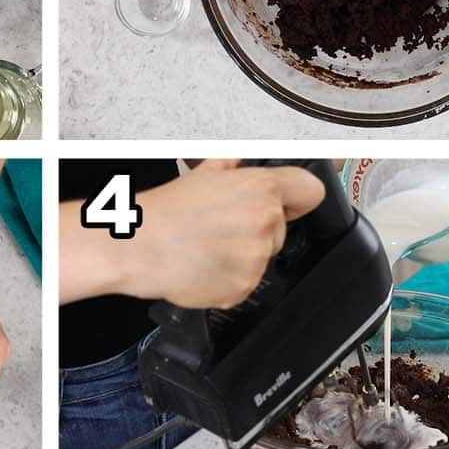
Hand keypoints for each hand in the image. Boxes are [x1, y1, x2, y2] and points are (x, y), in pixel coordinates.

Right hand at [121, 161, 326, 308]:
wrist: (139, 246)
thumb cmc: (165, 213)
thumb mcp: (203, 172)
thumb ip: (234, 167)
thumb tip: (245, 161)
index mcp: (261, 189)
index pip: (310, 191)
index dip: (297, 198)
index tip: (290, 205)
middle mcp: (265, 222)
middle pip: (279, 231)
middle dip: (255, 232)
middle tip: (220, 230)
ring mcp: (256, 258)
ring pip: (260, 260)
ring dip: (239, 258)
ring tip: (206, 249)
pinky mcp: (243, 287)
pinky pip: (243, 285)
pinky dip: (225, 280)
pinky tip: (203, 266)